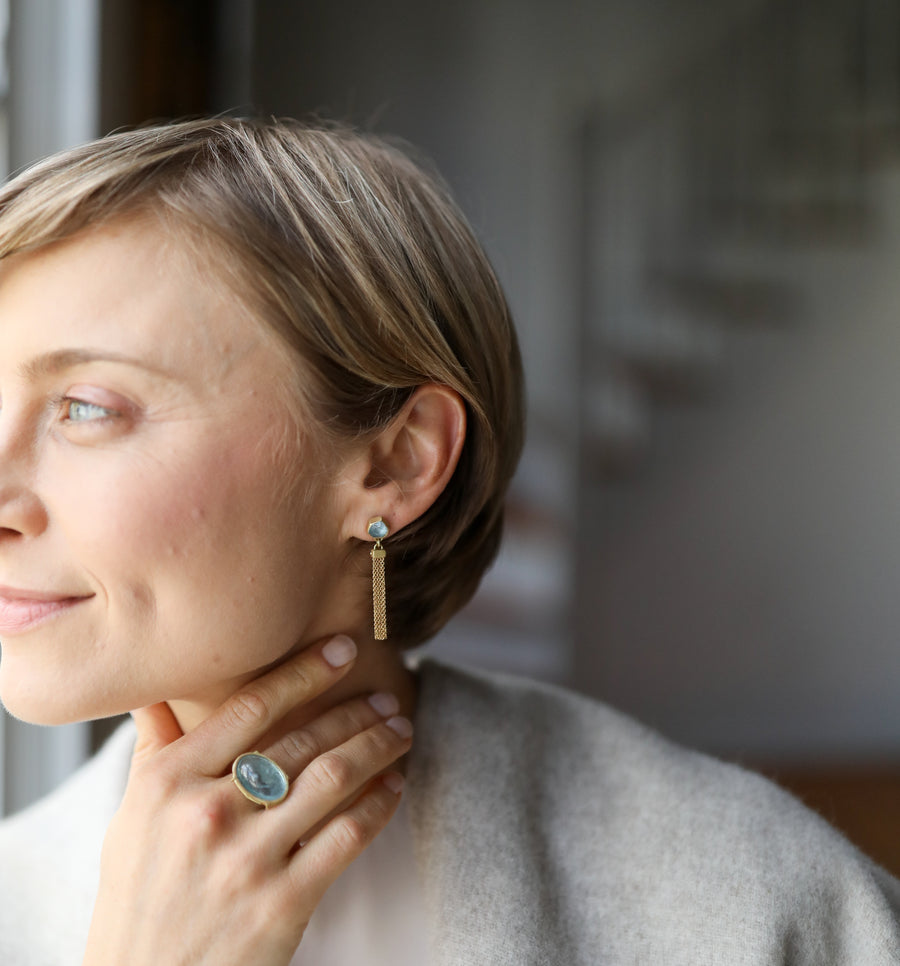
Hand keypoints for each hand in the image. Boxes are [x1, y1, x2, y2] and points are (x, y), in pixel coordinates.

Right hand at [82, 635, 411, 965]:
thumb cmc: (137, 902)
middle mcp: (207, 814)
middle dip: (356, 711)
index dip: (305, 671)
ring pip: (333, 779)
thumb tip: (158, 688)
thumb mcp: (129, 820)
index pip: (251, 706)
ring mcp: (248, 860)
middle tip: (389, 697)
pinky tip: (394, 786)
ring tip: (401, 730)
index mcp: (167, 783)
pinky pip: (347, 836)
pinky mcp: (283, 903)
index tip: (342, 649)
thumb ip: (155, 750)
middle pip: (302, 740)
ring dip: (377, 747)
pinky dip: (379, 804)